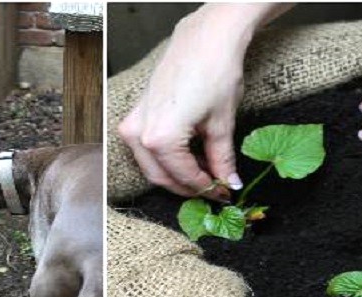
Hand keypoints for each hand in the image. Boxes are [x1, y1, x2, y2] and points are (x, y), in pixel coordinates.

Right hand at [118, 4, 291, 200]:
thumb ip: (221, 160)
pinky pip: (147, 149)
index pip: (184, 176)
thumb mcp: (221, 124)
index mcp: (159, 139)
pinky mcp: (135, 114)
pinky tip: (189, 157)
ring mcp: (132, 123)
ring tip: (205, 174)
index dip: (207, 189)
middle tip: (214, 189)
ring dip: (176, 175)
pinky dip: (167, 158)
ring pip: (152, 165)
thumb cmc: (215, 74)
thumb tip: (229, 183)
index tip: (225, 193)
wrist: (205, 38)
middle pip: (161, 176)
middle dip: (188, 187)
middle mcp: (138, 134)